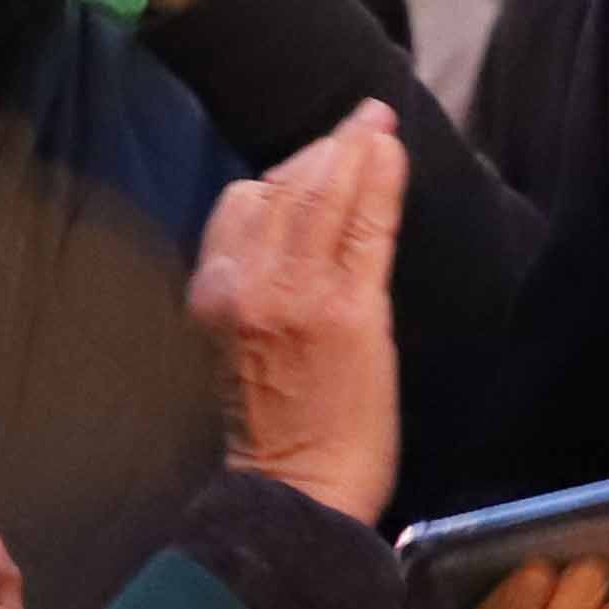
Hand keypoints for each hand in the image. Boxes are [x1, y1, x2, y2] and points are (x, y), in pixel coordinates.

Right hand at [189, 104, 403, 525]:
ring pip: (325, 193)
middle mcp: (249, 283)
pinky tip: (392, 153)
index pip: (245, 200)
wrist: (300, 488)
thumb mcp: (241, 337)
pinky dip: (381, 181)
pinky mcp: (350, 309)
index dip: (286, 168)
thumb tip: (294, 218)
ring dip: (356, 149)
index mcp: (215, 290)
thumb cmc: (279, 421)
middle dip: (327, 145)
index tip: (321, 151)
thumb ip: (256, 277)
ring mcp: (300, 293)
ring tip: (380, 123)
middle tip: (363, 120)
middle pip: (286, 184)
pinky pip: (367, 226)